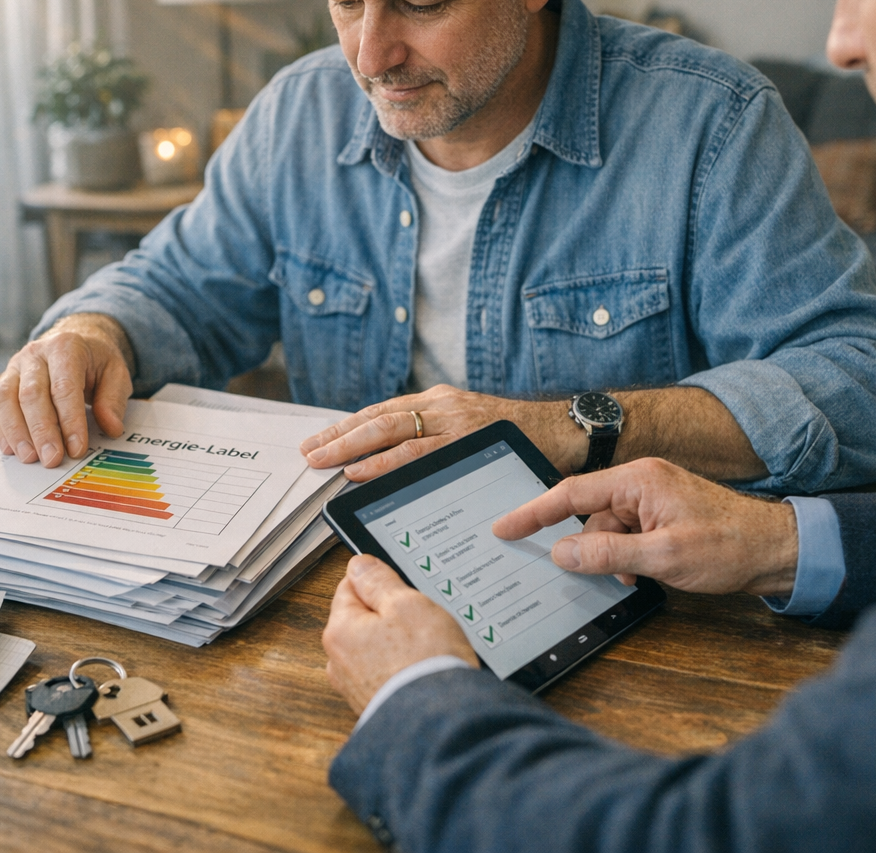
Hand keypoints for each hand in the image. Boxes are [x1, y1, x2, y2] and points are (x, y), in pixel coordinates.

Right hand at [0, 314, 134, 466]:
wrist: (73, 342)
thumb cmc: (94, 362)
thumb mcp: (115, 374)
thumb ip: (113, 400)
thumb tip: (111, 428)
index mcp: (65, 347)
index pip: (64, 387)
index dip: (70, 420)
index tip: (76, 449)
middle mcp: (35, 354)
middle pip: (32, 394)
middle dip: (42, 431)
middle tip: (52, 459)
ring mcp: (14, 367)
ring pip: (5, 399)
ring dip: (16, 432)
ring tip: (30, 458)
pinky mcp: (1, 382)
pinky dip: (1, 429)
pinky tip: (13, 449)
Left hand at [300, 385, 580, 481]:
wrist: (566, 429)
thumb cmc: (518, 438)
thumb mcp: (470, 431)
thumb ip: (436, 441)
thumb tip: (393, 466)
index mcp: (439, 403)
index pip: (381, 413)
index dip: (346, 426)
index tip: (318, 440)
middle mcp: (442, 406)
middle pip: (377, 419)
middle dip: (338, 436)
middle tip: (309, 454)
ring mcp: (453, 420)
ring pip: (391, 431)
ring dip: (352, 449)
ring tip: (324, 463)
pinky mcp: (467, 438)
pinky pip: (417, 452)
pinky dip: (385, 462)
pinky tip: (361, 471)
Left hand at [322, 555, 478, 714]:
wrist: (440, 725)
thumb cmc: (425, 663)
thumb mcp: (407, 604)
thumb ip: (379, 581)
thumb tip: (359, 564)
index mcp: (340, 629)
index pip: (351, 586)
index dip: (380, 582)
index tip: (402, 588)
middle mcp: (339, 661)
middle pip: (364, 619)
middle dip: (391, 616)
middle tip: (421, 621)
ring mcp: (355, 688)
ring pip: (377, 648)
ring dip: (398, 645)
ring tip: (426, 650)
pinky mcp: (374, 705)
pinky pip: (387, 674)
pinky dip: (402, 670)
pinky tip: (423, 672)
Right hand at [492, 458, 798, 596]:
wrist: (778, 550)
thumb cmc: (729, 546)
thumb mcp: (663, 557)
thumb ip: (609, 554)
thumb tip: (562, 554)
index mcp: (638, 479)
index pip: (570, 493)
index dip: (532, 513)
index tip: (503, 528)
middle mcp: (641, 481)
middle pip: (587, 513)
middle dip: (584, 545)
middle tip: (579, 572)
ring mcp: (652, 498)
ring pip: (606, 528)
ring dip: (610, 556)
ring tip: (635, 578)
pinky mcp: (661, 515)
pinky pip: (625, 534)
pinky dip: (625, 557)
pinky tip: (640, 575)